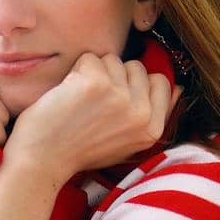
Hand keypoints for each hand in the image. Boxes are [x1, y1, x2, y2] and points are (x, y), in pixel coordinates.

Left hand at [5, 53, 181, 185]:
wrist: (41, 161)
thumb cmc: (78, 150)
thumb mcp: (126, 142)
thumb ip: (150, 116)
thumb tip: (178, 88)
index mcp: (152, 130)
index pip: (161, 82)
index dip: (136, 83)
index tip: (114, 98)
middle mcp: (141, 114)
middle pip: (136, 67)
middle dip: (113, 76)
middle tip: (92, 104)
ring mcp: (121, 97)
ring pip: (113, 59)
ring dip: (93, 73)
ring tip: (79, 101)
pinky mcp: (97, 83)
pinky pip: (90, 57)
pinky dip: (75, 71)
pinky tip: (67, 95)